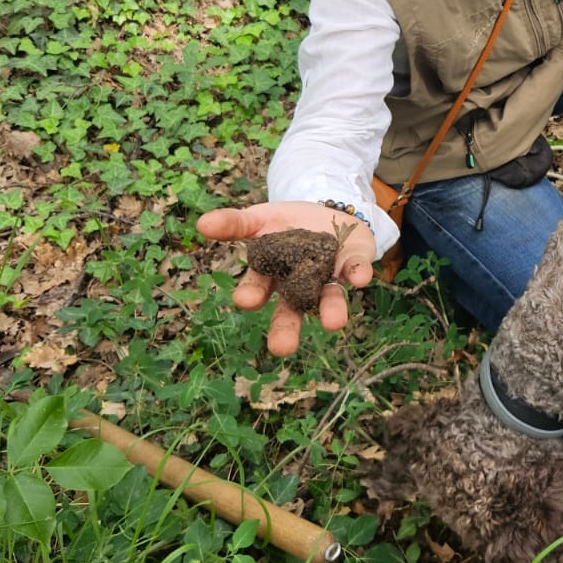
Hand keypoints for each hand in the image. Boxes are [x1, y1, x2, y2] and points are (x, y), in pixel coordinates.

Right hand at [196, 201, 374, 357]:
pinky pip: (356, 271)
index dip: (251, 294)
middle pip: (290, 310)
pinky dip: (358, 274)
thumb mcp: (257, 218)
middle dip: (286, 329)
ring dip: (331, 310)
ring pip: (327, 299)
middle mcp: (298, 285)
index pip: (257, 288)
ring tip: (333, 323)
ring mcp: (326, 278)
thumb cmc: (285, 224)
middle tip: (281, 348)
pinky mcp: (352, 264)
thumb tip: (202, 223)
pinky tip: (360, 280)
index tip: (245, 300)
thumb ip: (234, 223)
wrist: (325, 213)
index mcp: (270, 276)